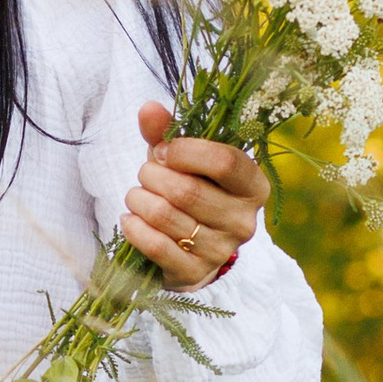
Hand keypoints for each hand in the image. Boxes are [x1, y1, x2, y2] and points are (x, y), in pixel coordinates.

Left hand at [123, 104, 269, 290]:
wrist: (188, 247)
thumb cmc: (188, 189)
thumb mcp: (181, 159)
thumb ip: (167, 132)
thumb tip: (148, 109)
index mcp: (253, 185)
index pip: (225, 162)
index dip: (185, 151)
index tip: (162, 151)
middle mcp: (245, 221)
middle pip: (188, 190)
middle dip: (153, 176)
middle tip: (145, 174)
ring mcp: (221, 250)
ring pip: (166, 216)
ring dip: (139, 199)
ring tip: (136, 195)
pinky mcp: (194, 272)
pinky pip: (156, 246)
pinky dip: (134, 227)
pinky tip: (130, 218)